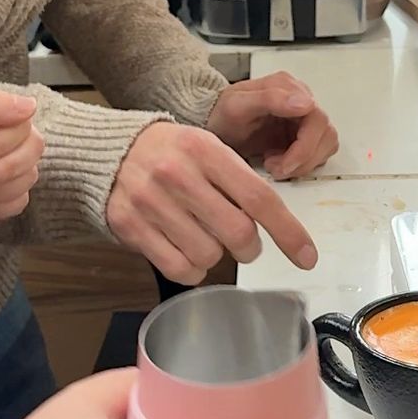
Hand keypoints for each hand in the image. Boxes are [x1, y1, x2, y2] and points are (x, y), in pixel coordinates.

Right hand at [106, 122, 316, 284]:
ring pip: (209, 256)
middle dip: (248, 246)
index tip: (307, 257)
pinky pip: (180, 269)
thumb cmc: (170, 154)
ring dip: (215, 255)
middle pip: (238, 234)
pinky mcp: (131, 226)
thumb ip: (238, 181)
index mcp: (204, 149)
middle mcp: (177, 174)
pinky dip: (192, 268)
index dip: (288, 232)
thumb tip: (277, 226)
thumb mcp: (206, 148)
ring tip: (201, 233)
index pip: (259, 197)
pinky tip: (184, 248)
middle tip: (240, 240)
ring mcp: (151, 202)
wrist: (110, 151)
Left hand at [207, 72, 338, 180]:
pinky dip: (300, 164)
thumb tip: (306, 103)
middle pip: (325, 134)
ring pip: (325, 145)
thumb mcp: (237, 105)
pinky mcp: (301, 134)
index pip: (317, 119)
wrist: (211, 126)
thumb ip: (270, 99)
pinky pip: (316, 153)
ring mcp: (302, 117)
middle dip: (303, 158)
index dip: (305, 147)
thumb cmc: (221, 114)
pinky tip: (277, 162)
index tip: (283, 164)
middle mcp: (299, 99)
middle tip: (276, 168)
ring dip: (303, 163)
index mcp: (287, 87)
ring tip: (273, 164)